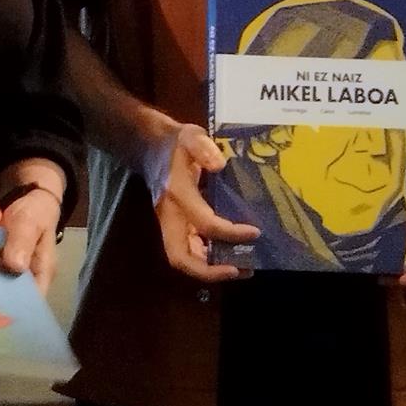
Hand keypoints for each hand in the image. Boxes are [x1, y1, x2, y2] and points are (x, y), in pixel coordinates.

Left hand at [0, 183, 62, 294]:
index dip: (16, 310)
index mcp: (41, 272)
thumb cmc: (34, 210)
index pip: (32, 301)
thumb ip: (23, 241)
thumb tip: (16, 267)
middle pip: (10, 296)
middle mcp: (26, 276)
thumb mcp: (30, 222)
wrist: (25, 192)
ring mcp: (10, 268)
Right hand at [142, 120, 256, 281]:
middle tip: (240, 270)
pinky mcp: (175, 226)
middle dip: (209, 270)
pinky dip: (208, 260)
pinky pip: (189, 250)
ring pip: (184, 259)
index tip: (255, 232)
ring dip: (210, 269)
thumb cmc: (175, 144)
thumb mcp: (190, 136)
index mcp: (177, 194)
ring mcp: (170, 224)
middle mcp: (170, 215)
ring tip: (242, 269)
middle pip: (181, 257)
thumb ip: (203, 147)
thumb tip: (220, 165)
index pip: (204, 222)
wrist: (151, 147)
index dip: (230, 233)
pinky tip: (230, 257)